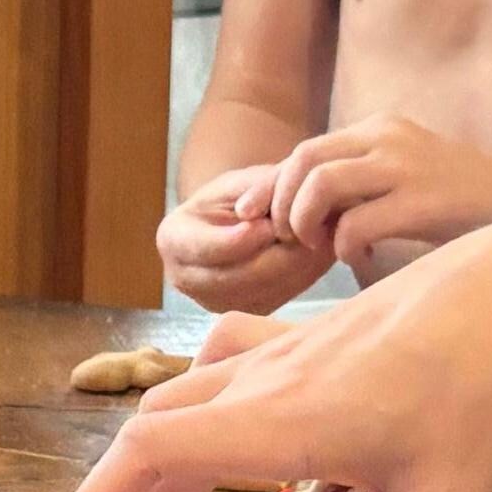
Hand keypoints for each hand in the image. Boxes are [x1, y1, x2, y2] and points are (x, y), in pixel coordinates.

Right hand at [53, 199, 491, 491]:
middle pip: (152, 442)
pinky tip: (233, 438)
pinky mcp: (307, 338)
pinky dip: (201, 406)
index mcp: (280, 421)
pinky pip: (220, 365)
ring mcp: (281, 352)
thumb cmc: (489, 378)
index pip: (149, 457)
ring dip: (159, 464)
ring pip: (179, 399)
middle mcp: (262, 382)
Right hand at [158, 164, 326, 316]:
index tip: (271, 224)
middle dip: (279, 253)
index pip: (207, 248)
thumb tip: (265, 224)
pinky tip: (315, 253)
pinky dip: (302, 276)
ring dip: (297, 265)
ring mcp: (214, 302)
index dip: (242, 238)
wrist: (235, 220)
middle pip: (239, 277)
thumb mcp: (241, 180)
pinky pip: (279, 298)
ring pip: (264, 290)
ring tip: (318, 237)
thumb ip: (256, 190)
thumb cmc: (236, 194)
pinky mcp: (245, 311)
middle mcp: (186, 280)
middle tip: (312, 230)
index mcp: (173, 239)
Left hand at [261, 111, 491, 275]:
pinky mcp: (423, 201)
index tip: (251, 214)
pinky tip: (358, 259)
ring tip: (319, 245)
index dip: (271, 183)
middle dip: (280, 202)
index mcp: (379, 129)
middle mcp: (387, 138)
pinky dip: (345, 246)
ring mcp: (405, 167)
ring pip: (322, 185)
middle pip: (304, 160)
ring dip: (306, 221)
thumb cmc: (461, 199)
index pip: (306, 150)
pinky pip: (358, 224)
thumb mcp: (403, 174)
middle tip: (285, 236)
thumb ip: (360, 182)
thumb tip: (304, 210)